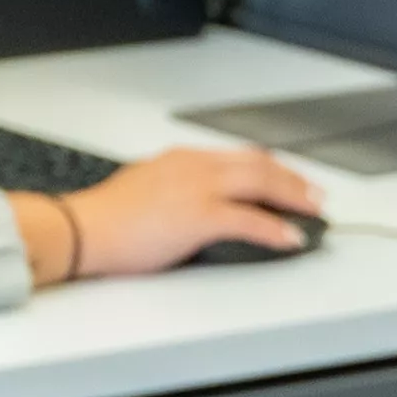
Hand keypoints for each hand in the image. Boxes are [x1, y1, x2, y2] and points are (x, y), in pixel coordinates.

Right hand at [37, 144, 325, 282]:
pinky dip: (276, 229)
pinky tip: (291, 238)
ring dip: (293, 198)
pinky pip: (249, 220)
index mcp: (181, 160)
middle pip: (257, 165)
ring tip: (314, 212)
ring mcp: (198, 189)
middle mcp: (194, 167)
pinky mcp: (198, 217)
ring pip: (260, 185)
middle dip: (291, 179)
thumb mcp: (145, 189)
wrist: (82, 230)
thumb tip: (192, 205)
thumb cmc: (105, 219)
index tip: (286, 178)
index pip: (238, 157)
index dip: (270, 168)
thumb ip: (174, 190)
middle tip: (314, 194)